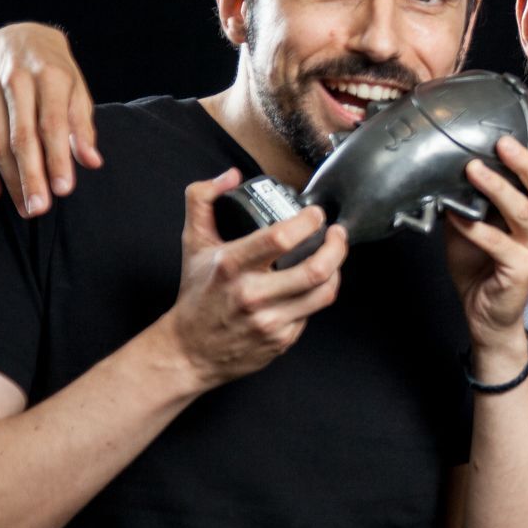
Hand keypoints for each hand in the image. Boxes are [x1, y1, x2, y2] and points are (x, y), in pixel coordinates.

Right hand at [0, 22, 101, 215]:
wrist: (18, 36)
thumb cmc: (57, 71)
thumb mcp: (78, 90)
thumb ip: (83, 126)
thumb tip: (92, 162)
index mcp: (50, 75)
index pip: (53, 124)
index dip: (58, 158)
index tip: (64, 190)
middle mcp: (16, 80)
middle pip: (21, 137)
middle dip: (30, 176)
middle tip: (39, 209)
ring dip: (8, 179)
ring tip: (25, 208)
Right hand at [161, 170, 347, 388]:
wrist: (190, 351)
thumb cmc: (197, 296)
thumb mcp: (193, 243)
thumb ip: (202, 200)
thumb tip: (230, 176)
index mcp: (231, 266)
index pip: (280, 238)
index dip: (308, 222)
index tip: (315, 214)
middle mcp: (252, 295)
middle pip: (315, 269)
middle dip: (337, 246)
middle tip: (337, 233)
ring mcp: (270, 321)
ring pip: (323, 293)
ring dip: (337, 269)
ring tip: (333, 255)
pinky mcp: (282, 340)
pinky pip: (312, 312)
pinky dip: (316, 295)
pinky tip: (311, 284)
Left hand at [444, 125, 527, 378]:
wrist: (484, 313)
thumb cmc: (481, 263)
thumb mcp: (475, 220)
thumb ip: (470, 194)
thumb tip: (446, 160)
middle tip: (503, 142)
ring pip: (524, 211)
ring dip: (498, 188)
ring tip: (473, 169)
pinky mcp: (521, 269)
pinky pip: (497, 243)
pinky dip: (473, 227)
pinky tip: (453, 215)